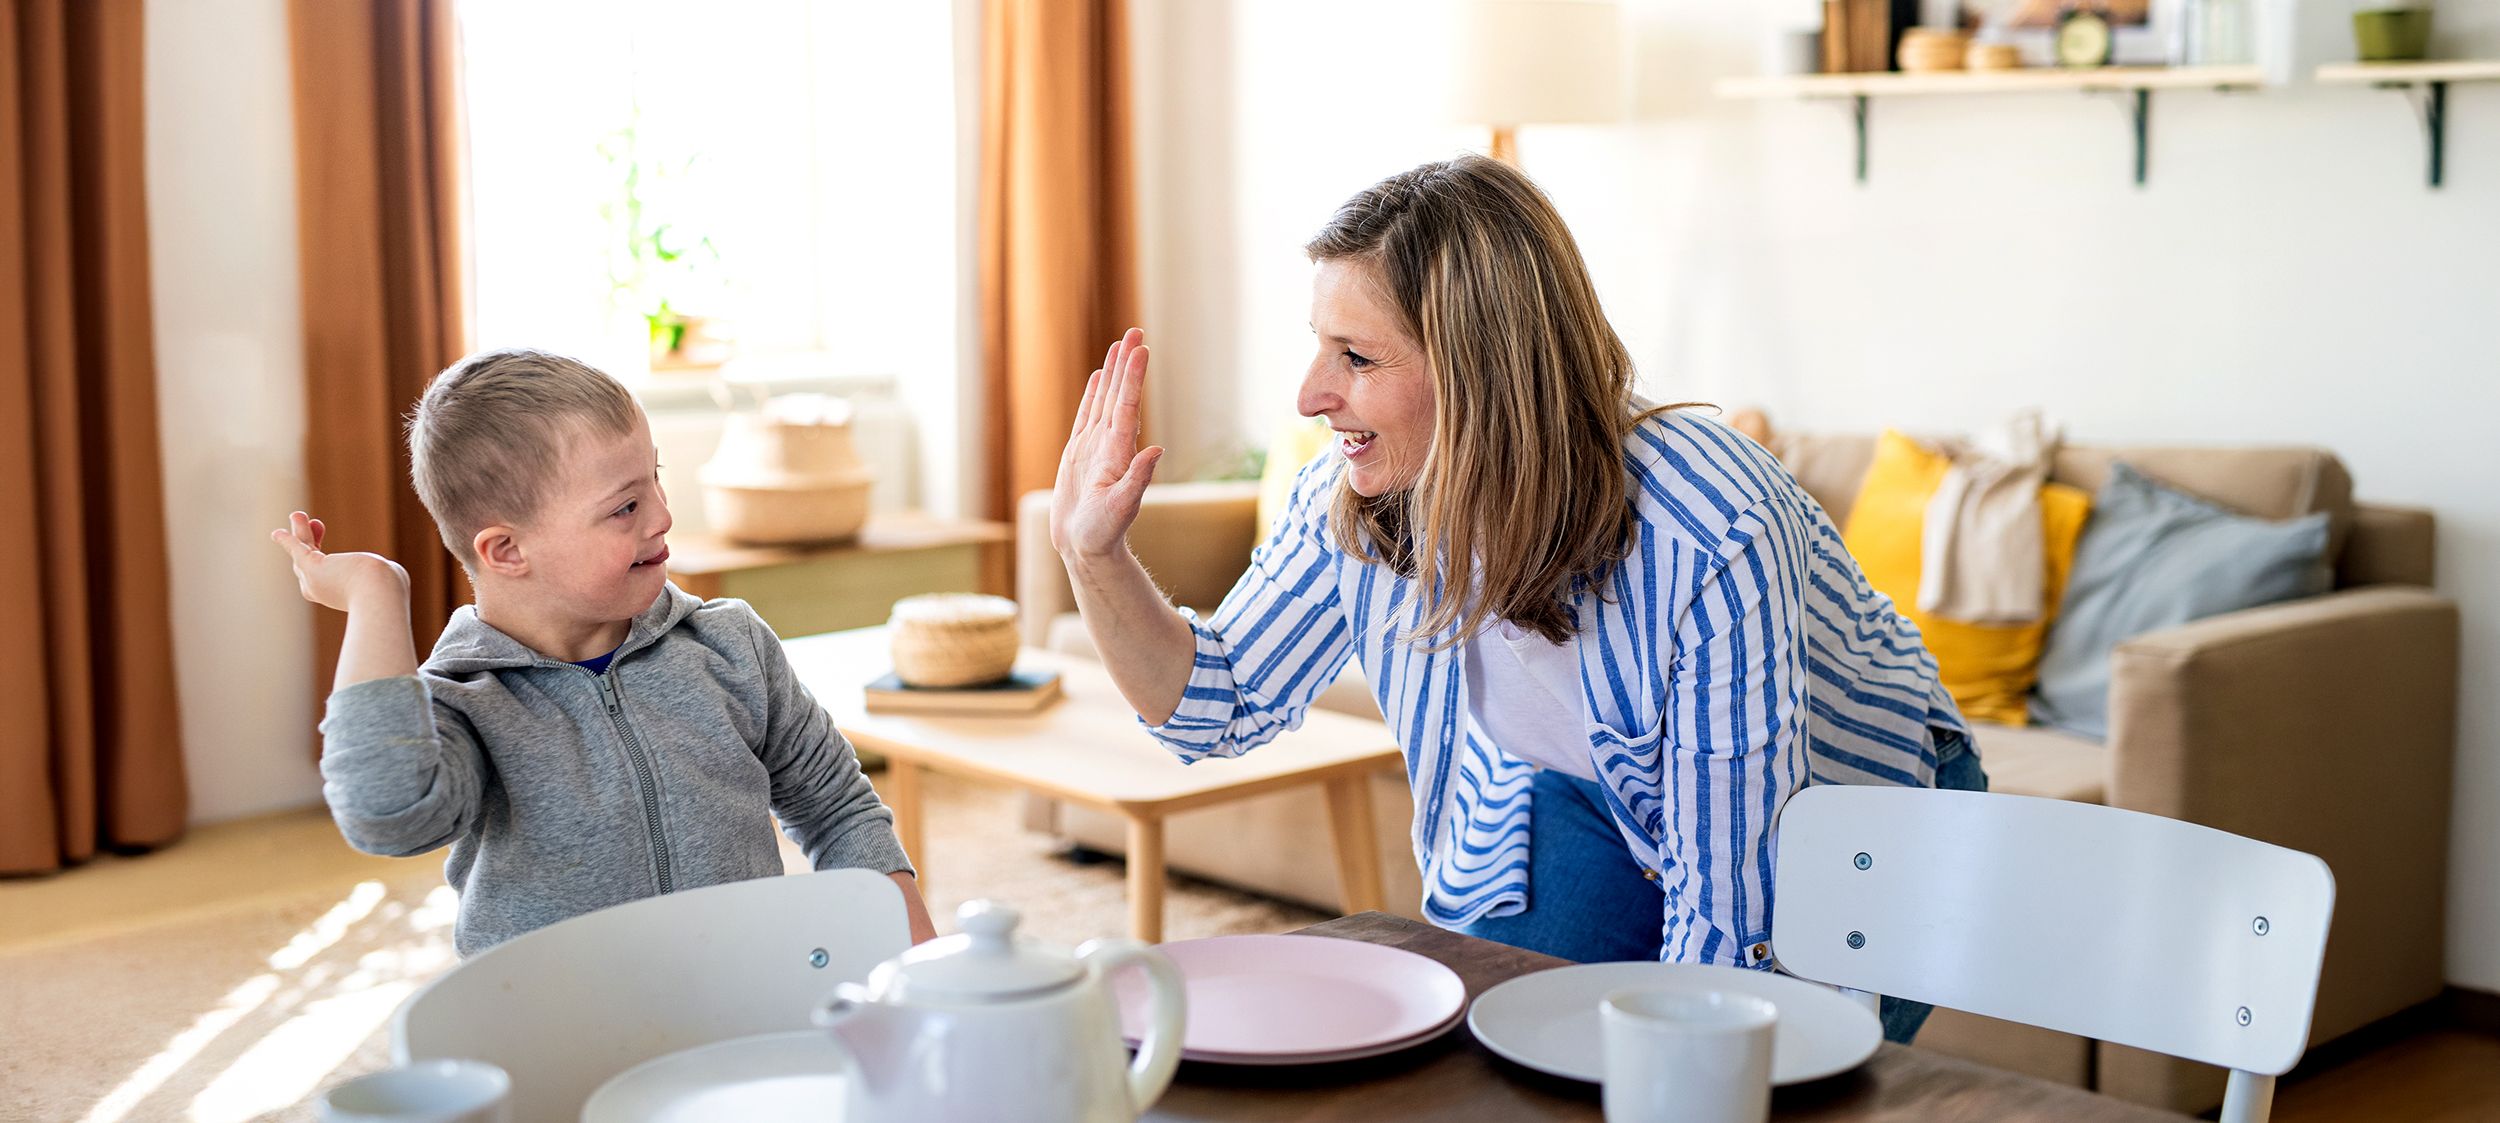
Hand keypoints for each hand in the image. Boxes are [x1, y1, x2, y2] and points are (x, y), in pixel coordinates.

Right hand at [270, 511, 408, 613]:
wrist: (380, 594)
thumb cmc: (388, 588)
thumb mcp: (388, 579)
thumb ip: (384, 575)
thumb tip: (390, 572)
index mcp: (338, 594)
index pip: (326, 574)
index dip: (327, 556)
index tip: (333, 543)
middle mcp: (321, 591)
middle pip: (307, 564)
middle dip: (308, 542)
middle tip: (316, 523)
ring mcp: (314, 581)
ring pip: (302, 553)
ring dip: (299, 533)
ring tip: (297, 514)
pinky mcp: (313, 569)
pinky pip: (296, 550)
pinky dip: (287, 541)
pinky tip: (277, 533)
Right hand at [1050, 328, 1163, 562]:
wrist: (1086, 549)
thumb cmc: (1102, 535)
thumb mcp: (1120, 509)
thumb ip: (1138, 480)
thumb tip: (1156, 450)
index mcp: (1119, 453)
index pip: (1127, 406)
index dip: (1133, 377)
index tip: (1140, 349)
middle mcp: (1111, 445)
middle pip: (1119, 395)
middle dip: (1126, 364)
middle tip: (1135, 331)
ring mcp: (1096, 447)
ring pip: (1105, 401)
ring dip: (1112, 373)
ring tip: (1120, 345)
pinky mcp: (1080, 454)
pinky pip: (1087, 417)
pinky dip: (1093, 395)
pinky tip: (1098, 378)